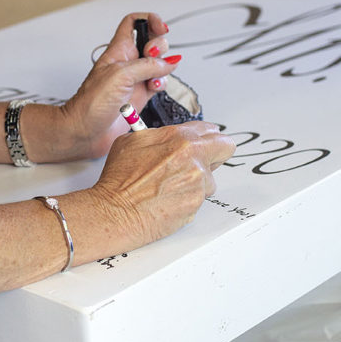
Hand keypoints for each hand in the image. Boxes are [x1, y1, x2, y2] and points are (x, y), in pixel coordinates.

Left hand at [58, 12, 177, 158]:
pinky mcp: (140, 95)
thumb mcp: (120, 75)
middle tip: (154, 56)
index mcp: (118, 50)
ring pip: (159, 63)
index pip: (133, 23)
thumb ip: (146, 65)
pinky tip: (154, 88)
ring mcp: (135, 79)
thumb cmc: (90, 103)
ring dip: (163, 67)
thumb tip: (168, 62)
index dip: (149, 20)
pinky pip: (159, 83)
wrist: (85, 131)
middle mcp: (128, 62)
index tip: (161, 27)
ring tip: (154, 77)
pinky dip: (162, 83)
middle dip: (160, 46)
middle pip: (152, 42)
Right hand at [92, 121, 236, 246]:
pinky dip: (187, 199)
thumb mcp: (133, 141)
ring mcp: (197, 183)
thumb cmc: (118, 179)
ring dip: (197, 181)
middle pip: (225, 148)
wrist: (115, 211)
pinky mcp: (196, 204)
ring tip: (169, 186)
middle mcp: (193, 158)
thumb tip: (172, 136)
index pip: (210, 130)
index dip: (207, 136)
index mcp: (179, 138)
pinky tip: (167, 199)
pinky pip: (199, 198)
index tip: (205, 140)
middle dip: (216, 152)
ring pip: (210, 179)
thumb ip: (160, 135)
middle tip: (203, 159)